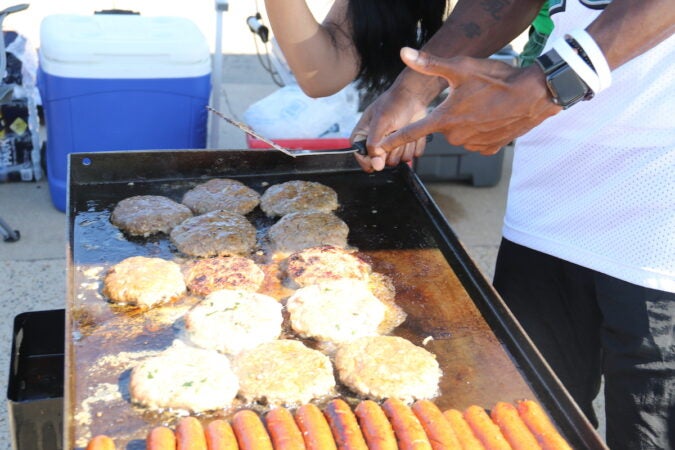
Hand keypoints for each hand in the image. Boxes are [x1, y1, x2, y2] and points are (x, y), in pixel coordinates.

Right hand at [350, 73, 438, 171]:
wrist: (413, 96)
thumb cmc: (394, 103)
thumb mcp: (380, 122)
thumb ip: (375, 144)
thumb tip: (375, 166)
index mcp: (363, 136)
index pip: (362, 158)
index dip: (370, 161)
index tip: (379, 160)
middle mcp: (377, 144)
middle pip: (383, 162)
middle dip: (391, 149)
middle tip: (393, 132)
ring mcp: (392, 146)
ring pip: (399, 160)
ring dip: (404, 145)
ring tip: (403, 129)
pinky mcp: (406, 146)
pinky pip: (413, 155)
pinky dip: (415, 144)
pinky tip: (412, 131)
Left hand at [381, 48, 560, 155]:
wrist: (535, 94)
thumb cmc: (497, 79)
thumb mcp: (461, 67)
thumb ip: (430, 65)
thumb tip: (404, 53)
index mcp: (444, 119)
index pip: (411, 132)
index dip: (393, 139)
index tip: (378, 148)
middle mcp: (456, 137)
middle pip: (443, 126)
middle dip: (451, 113)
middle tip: (472, 98)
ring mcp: (473, 146)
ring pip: (461, 133)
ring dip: (468, 122)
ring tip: (485, 105)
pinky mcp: (489, 149)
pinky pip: (477, 141)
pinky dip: (482, 130)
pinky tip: (493, 117)